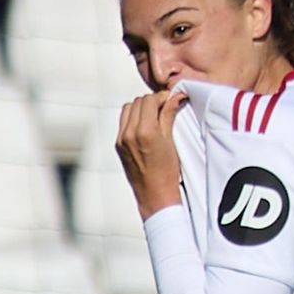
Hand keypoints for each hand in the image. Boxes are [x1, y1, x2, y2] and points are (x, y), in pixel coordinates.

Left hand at [116, 90, 187, 219]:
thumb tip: (175, 97)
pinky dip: (133, 118)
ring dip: (140, 108)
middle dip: (151, 102)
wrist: (154, 196)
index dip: (161, 98)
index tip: (170, 101)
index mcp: (144, 132)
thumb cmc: (167, 173)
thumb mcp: (171, 142)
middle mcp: (129, 134)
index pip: (148, 100)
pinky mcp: (118, 145)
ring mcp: (121, 140)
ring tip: (154, 116)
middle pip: (137, 102)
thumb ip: (169, 116)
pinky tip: (145, 126)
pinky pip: (123, 122)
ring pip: (127, 109)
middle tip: (164, 107)